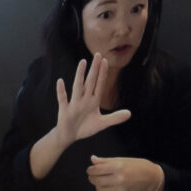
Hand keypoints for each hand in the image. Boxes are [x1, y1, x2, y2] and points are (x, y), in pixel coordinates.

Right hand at [30, 55, 132, 179]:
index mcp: (93, 101)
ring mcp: (74, 103)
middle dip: (94, 69)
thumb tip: (130, 113)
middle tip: (98, 54)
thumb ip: (115, 118)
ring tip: (83, 62)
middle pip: (90, 81)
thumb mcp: (102, 123)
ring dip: (80, 75)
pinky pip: (63, 99)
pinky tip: (60, 81)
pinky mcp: (65, 110)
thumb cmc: (85, 127)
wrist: (69, 136)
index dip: (103, 73)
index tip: (105, 61)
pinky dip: (61, 91)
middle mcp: (84, 99)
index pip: (99, 84)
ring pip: (78, 87)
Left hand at [84, 155, 165, 190]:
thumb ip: (104, 161)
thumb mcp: (120, 160)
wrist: (150, 177)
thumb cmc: (135, 166)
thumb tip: (92, 159)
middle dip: (92, 178)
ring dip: (98, 186)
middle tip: (94, 176)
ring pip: (99, 190)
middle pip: (96, 181)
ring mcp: (122, 190)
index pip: (96, 170)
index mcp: (118, 167)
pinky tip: (108, 189)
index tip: (90, 170)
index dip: (90, 170)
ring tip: (103, 182)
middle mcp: (120, 179)